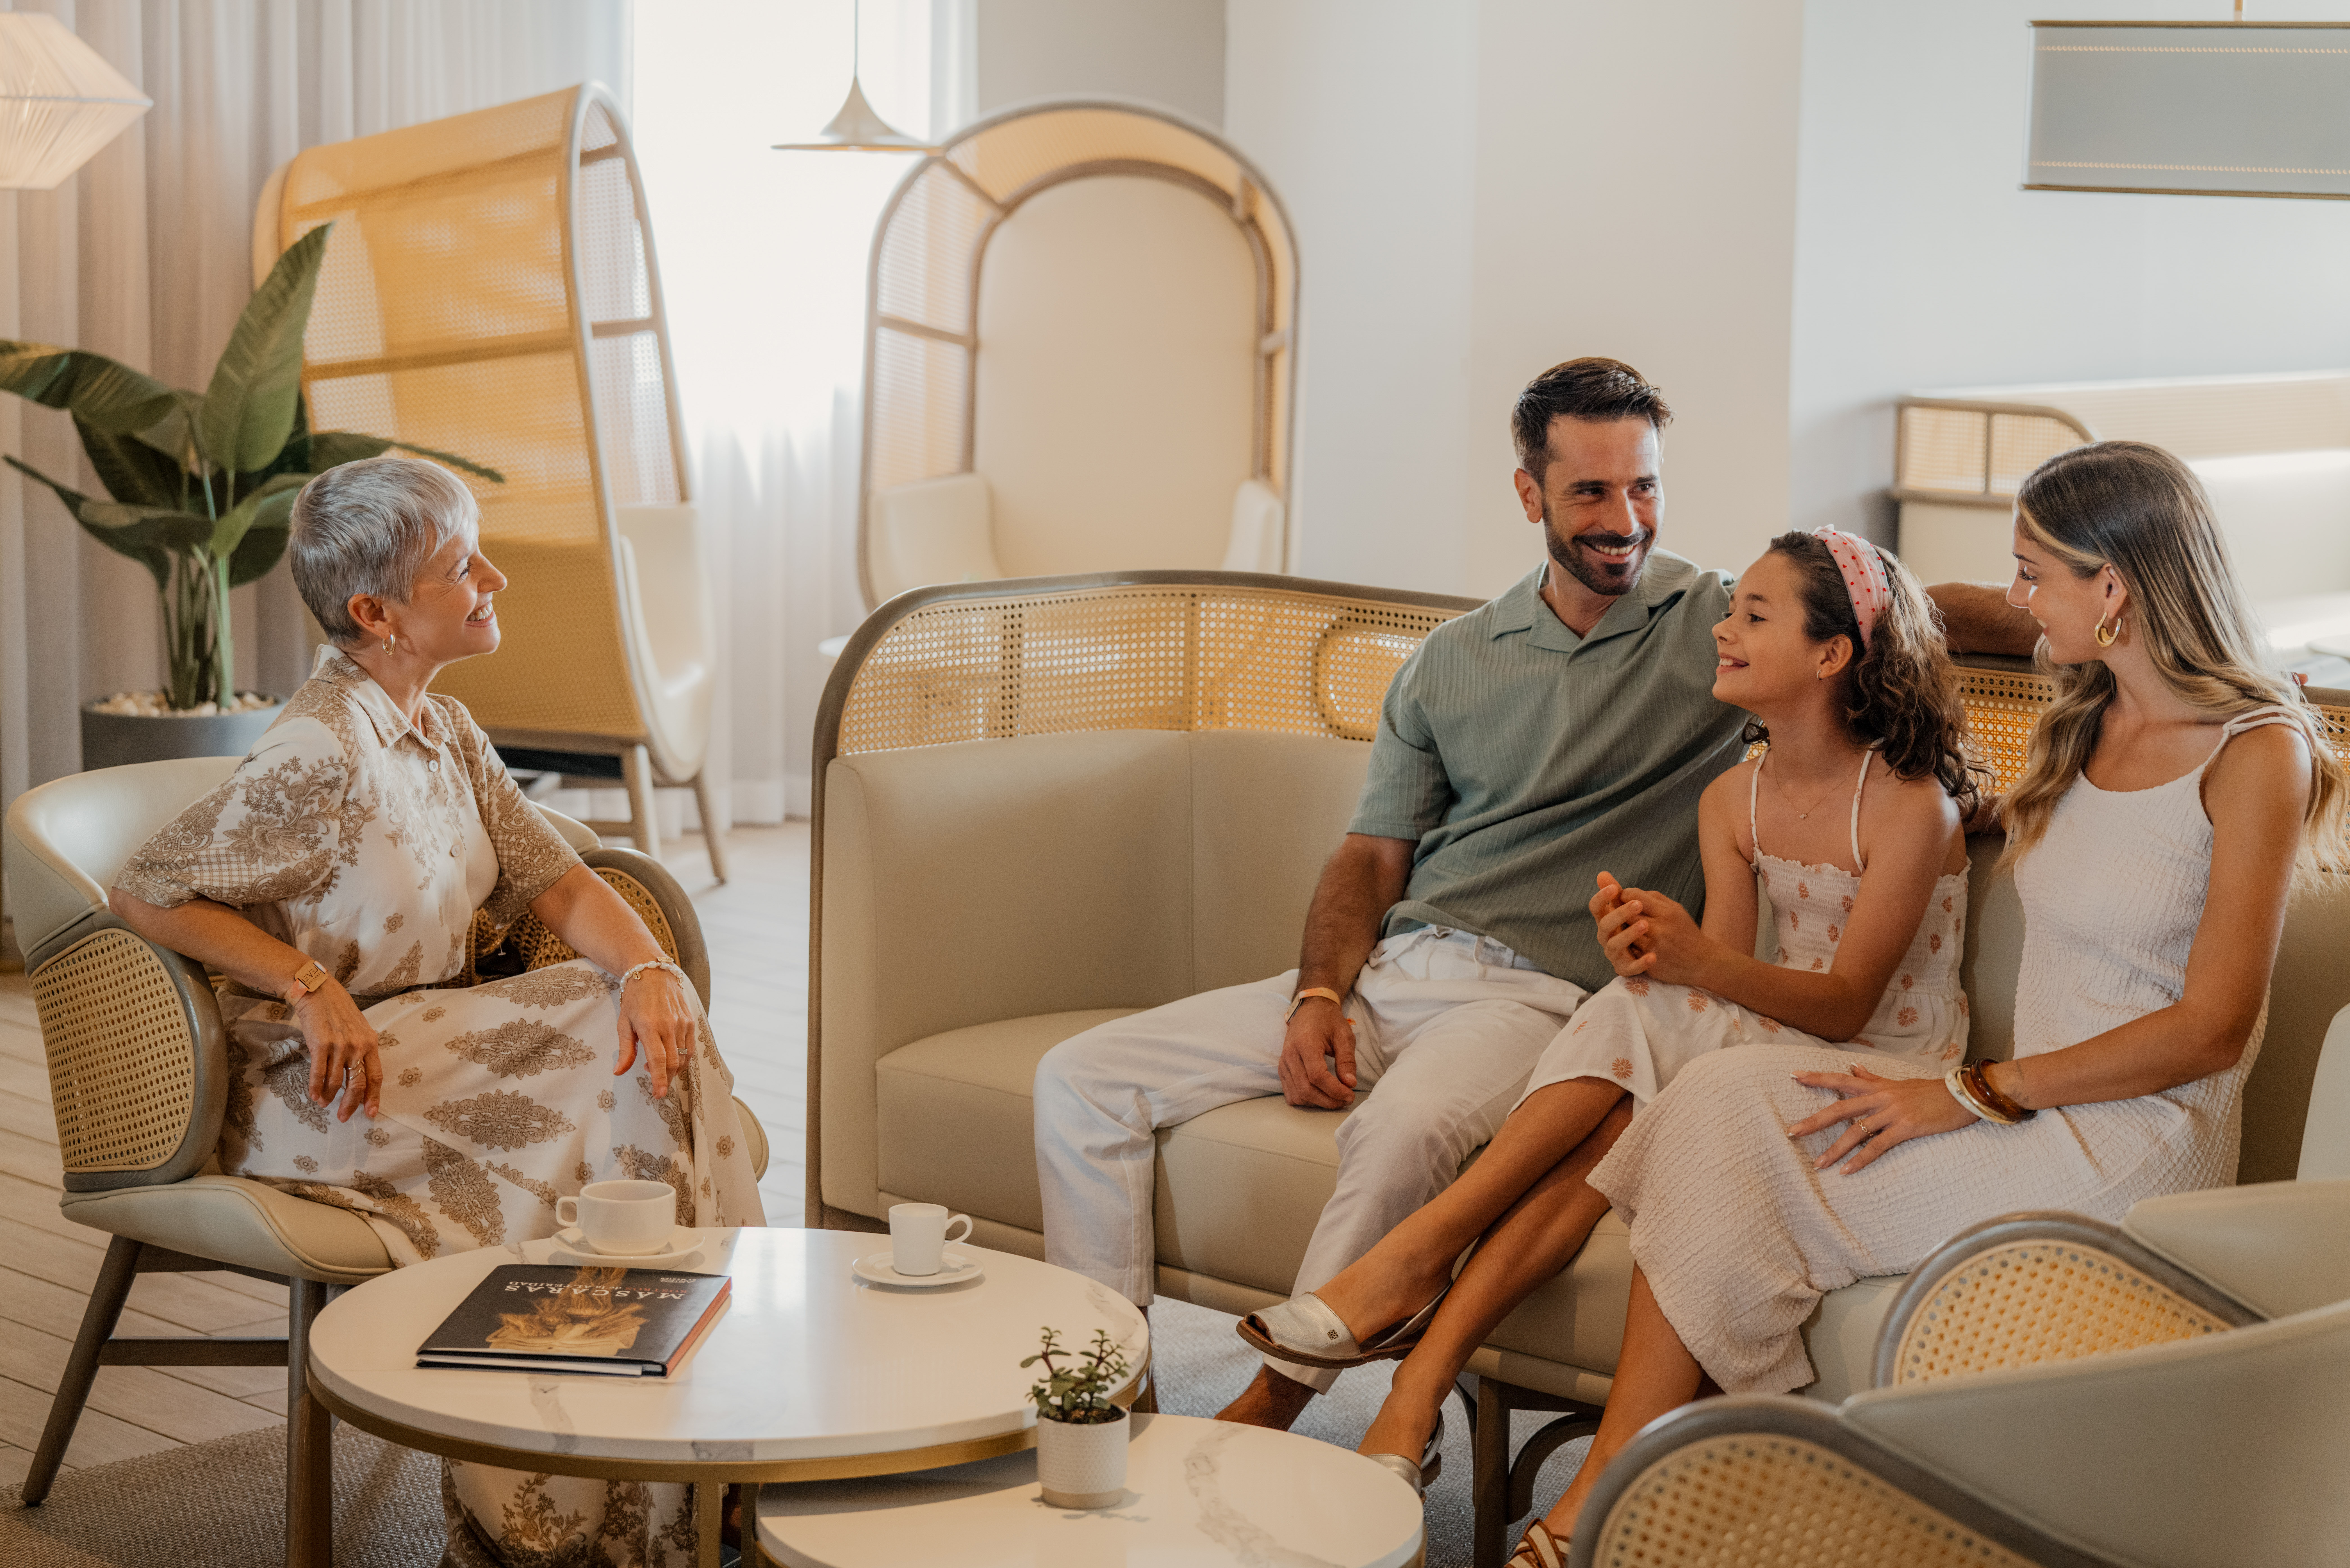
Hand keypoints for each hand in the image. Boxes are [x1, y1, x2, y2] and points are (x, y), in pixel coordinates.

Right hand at [293, 981, 380, 1120]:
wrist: (318, 991)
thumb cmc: (338, 1011)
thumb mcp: (358, 1028)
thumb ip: (361, 1049)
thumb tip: (358, 1074)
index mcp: (371, 1042)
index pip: (375, 1075)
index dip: (373, 1096)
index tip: (371, 1112)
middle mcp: (358, 1045)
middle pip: (357, 1083)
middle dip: (351, 1104)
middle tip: (344, 1116)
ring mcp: (339, 1045)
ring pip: (336, 1081)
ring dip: (329, 1096)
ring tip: (325, 1104)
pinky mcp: (320, 1044)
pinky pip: (319, 1073)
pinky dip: (316, 1088)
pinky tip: (314, 1097)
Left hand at [617, 966, 696, 1098]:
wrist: (653, 973)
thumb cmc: (635, 998)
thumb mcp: (623, 1023)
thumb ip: (625, 1050)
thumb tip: (619, 1072)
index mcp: (649, 1027)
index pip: (659, 1060)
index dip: (660, 1080)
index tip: (658, 1095)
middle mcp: (669, 1025)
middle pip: (673, 1062)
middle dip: (666, 1079)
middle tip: (657, 1086)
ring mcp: (682, 1023)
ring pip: (683, 1057)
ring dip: (674, 1070)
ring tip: (660, 1069)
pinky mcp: (690, 1020)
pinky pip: (690, 1047)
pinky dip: (683, 1059)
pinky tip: (672, 1058)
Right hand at [1278, 996, 1355, 1108]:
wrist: (1310, 1009)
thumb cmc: (1328, 1020)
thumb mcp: (1344, 1035)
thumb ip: (1347, 1060)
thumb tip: (1350, 1083)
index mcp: (1306, 1044)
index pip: (1317, 1076)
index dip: (1334, 1090)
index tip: (1350, 1094)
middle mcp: (1290, 1055)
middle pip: (1306, 1090)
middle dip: (1329, 1100)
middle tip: (1346, 1099)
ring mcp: (1284, 1063)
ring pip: (1297, 1095)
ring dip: (1318, 1103)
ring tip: (1335, 1099)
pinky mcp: (1282, 1069)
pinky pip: (1290, 1094)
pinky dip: (1306, 1101)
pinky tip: (1320, 1096)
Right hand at [1591, 873, 1646, 975]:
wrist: (1668, 952)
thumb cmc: (1644, 926)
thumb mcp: (1636, 908)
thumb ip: (1620, 894)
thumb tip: (1602, 874)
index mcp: (1607, 920)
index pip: (1596, 908)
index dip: (1601, 897)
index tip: (1615, 888)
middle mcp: (1607, 937)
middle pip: (1604, 926)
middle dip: (1619, 914)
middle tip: (1637, 904)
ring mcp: (1615, 954)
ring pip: (1613, 946)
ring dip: (1628, 935)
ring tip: (1646, 925)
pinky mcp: (1626, 969)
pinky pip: (1629, 968)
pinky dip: (1640, 963)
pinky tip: (1653, 956)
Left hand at [1600, 884, 1708, 984]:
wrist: (1702, 961)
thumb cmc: (1684, 931)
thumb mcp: (1675, 909)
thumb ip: (1651, 897)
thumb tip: (1624, 890)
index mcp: (1667, 912)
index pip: (1634, 897)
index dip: (1624, 895)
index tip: (1624, 897)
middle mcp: (1660, 929)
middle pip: (1626, 914)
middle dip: (1619, 910)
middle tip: (1616, 910)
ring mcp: (1653, 948)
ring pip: (1624, 933)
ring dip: (1621, 928)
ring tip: (1622, 925)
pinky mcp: (1649, 963)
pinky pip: (1629, 950)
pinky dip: (1627, 945)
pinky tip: (1629, 943)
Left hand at [1786, 1063, 1974, 1173]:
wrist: (1961, 1096)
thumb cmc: (1929, 1091)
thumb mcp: (1898, 1082)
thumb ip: (1873, 1078)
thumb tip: (1854, 1067)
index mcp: (1877, 1086)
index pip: (1840, 1079)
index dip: (1817, 1077)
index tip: (1794, 1075)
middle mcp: (1880, 1098)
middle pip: (1840, 1108)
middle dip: (1814, 1121)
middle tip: (1791, 1132)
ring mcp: (1892, 1113)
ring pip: (1856, 1131)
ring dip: (1835, 1150)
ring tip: (1818, 1164)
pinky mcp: (1906, 1128)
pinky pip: (1878, 1146)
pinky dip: (1861, 1160)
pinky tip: (1847, 1171)